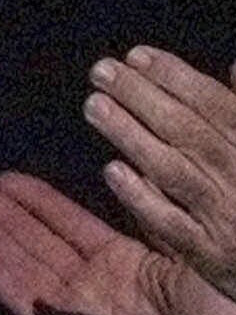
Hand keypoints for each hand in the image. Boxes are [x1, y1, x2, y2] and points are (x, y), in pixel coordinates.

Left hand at [85, 46, 235, 299]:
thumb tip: (235, 65)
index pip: (218, 108)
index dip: (178, 78)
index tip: (138, 54)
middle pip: (190, 133)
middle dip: (144, 97)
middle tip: (101, 70)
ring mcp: (229, 221)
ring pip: (176, 172)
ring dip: (133, 136)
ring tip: (93, 105)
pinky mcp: (213, 260)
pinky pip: (174, 226)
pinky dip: (145, 198)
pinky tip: (112, 171)